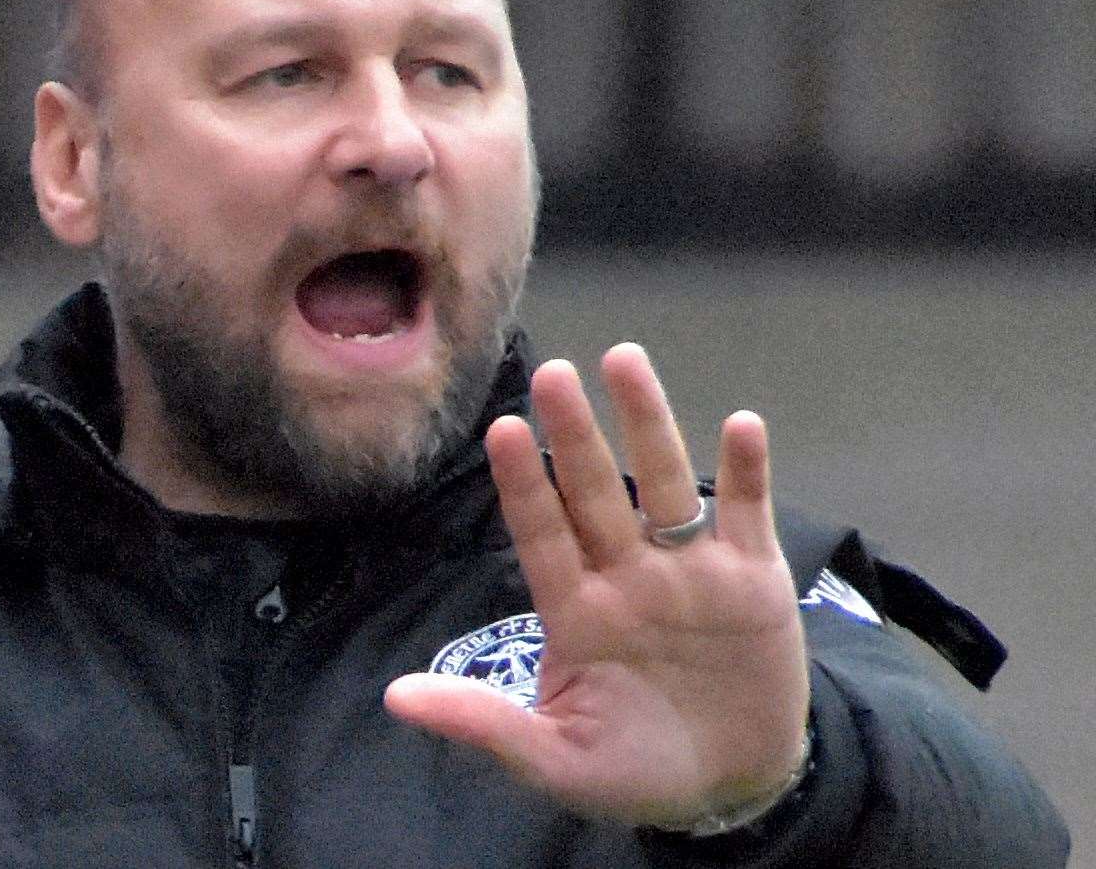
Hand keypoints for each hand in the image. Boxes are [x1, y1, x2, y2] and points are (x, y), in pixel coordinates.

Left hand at [385, 344, 809, 827]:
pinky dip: (747, 471)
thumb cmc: (637, 771)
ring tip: (624, 360)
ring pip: (665, 483)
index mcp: (576, 611)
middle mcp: (627, 575)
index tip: (502, 429)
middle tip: (551, 372)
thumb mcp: (555, 759)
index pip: (542, 533)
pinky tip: (741, 425)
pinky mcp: (752, 578)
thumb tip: (395, 698)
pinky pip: (747, 511)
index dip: (524, 484)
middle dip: (574, 434)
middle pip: (595, 491)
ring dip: (648, 422)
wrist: (734, 786)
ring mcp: (689, 570)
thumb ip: (484, 723)